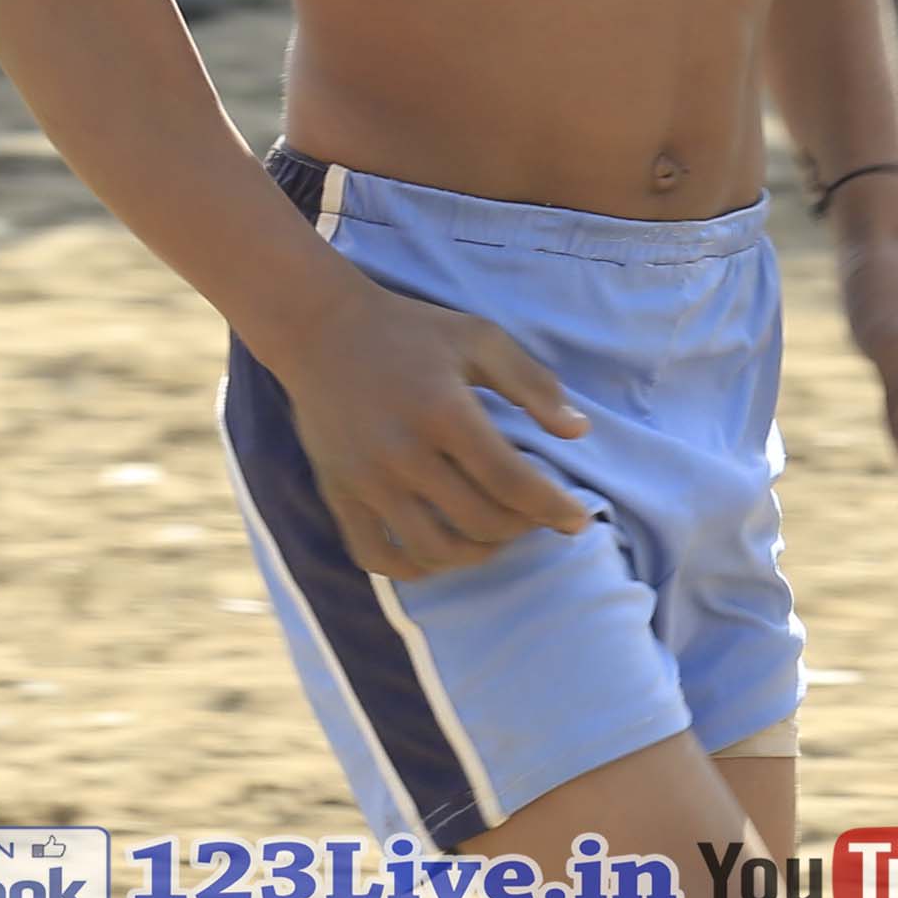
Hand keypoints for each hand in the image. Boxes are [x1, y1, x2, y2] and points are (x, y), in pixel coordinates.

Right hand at [268, 282, 596, 580]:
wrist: (319, 329)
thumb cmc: (409, 331)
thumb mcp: (480, 339)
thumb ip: (533, 384)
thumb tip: (578, 432)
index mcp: (444, 412)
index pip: (511, 482)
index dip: (553, 508)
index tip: (577, 519)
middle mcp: (403, 453)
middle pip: (478, 522)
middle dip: (520, 528)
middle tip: (533, 516)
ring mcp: (366, 479)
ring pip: (432, 549)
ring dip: (475, 553)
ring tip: (492, 535)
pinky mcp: (337, 493)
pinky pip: (375, 556)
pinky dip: (413, 568)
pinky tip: (438, 551)